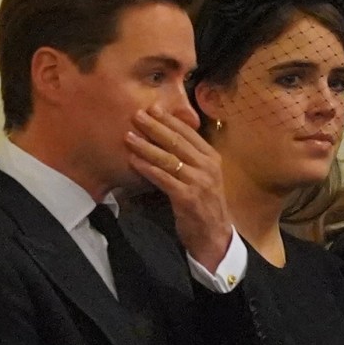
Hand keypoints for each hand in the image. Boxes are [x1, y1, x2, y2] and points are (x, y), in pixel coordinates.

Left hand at [126, 106, 231, 271]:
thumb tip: (166, 138)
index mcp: (211, 158)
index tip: (152, 108)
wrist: (214, 236)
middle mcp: (207, 167)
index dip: (169, 119)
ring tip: (129, 136)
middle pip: (177, 142)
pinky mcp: (188, 198)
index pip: (188, 133)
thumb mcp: (202, 177)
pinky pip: (164, 179)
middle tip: (137, 115)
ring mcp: (199, 182)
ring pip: (169, 158)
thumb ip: (189, 159)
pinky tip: (134, 161)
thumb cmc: (204, 205)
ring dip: (147, 146)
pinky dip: (148, 169)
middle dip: (155, 127)